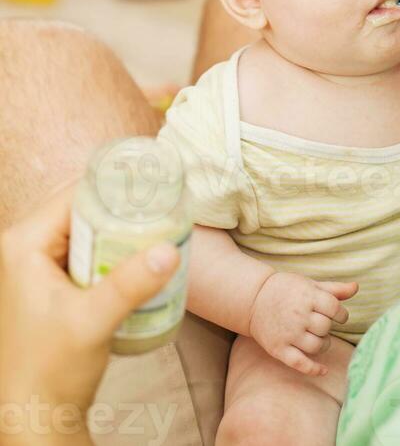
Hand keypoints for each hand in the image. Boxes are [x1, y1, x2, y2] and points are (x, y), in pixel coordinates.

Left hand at [0, 184, 179, 437]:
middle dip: (121, 211)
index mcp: (23, 243)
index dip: (114, 189)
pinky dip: (112, 252)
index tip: (153, 189)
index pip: (74, 194)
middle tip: (162, 213)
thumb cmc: (50, 371)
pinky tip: (139, 260)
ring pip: (87, 231)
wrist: (37, 416)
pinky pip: (86, 252)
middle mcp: (25, 247)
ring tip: (158, 233)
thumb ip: (130, 284)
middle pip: (82, 209)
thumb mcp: (92, 321)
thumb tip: (170, 250)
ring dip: (119, 233)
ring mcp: (36, 266)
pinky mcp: (50, 283)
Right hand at [248, 272, 357, 376]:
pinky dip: (314, 369)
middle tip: (321, 323)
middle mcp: (298, 315)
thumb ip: (334, 289)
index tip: (338, 315)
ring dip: (324, 344)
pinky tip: (323, 370)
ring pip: (317, 346)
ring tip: (318, 337)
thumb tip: (356, 287)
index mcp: (307, 296)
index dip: (342, 314)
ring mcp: (288, 333)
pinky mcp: (279, 349)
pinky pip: (300, 363)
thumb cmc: (287, 289)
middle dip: (328, 327)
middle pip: (326, 327)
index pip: (335, 308)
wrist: (254, 299)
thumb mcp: (309, 284)